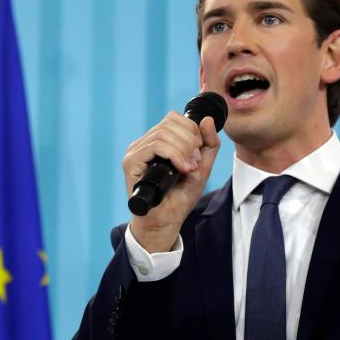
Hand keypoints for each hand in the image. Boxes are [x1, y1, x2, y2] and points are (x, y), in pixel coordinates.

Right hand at [122, 112, 221, 251]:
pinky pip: (155, 146)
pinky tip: (181, 168)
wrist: (166, 221)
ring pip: (163, 133)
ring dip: (183, 149)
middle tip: (194, 163)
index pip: (173, 118)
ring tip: (189, 168)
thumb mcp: (201, 167)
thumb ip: (208, 144)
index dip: (191, 130)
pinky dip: (173, 154)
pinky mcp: (131, 163)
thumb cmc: (179, 198)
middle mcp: (143, 144)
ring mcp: (135, 152)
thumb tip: (206, 119)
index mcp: (156, 141)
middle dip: (189, 140)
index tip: (198, 152)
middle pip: (169, 123)